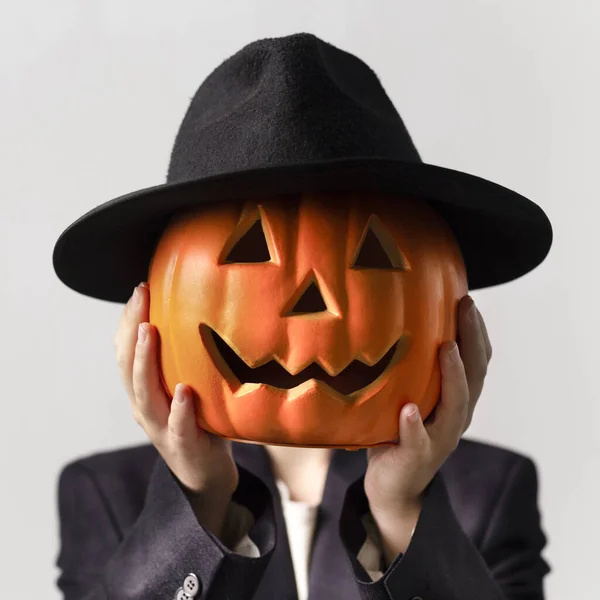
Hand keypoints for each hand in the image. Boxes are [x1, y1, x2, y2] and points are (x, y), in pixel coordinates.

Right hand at [113, 282, 238, 535]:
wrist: (204, 474)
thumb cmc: (197, 420)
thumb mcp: (186, 384)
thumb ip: (186, 357)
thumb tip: (205, 308)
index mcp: (144, 390)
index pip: (127, 351)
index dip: (129, 320)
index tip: (140, 287)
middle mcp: (145, 407)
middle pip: (129, 366)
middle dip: (133, 329)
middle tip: (140, 297)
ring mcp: (161, 429)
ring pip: (146, 395)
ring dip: (146, 362)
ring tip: (151, 332)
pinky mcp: (184, 448)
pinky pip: (179, 429)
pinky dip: (179, 411)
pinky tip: (184, 392)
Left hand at [364, 295, 491, 562]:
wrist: (393, 487)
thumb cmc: (398, 430)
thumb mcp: (409, 393)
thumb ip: (411, 367)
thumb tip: (390, 318)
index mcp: (456, 399)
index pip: (476, 361)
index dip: (477, 331)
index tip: (467, 298)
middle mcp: (455, 417)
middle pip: (474, 376)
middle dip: (472, 339)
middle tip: (465, 306)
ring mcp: (439, 439)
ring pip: (454, 407)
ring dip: (452, 376)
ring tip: (447, 348)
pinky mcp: (416, 458)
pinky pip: (418, 442)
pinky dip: (414, 426)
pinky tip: (408, 410)